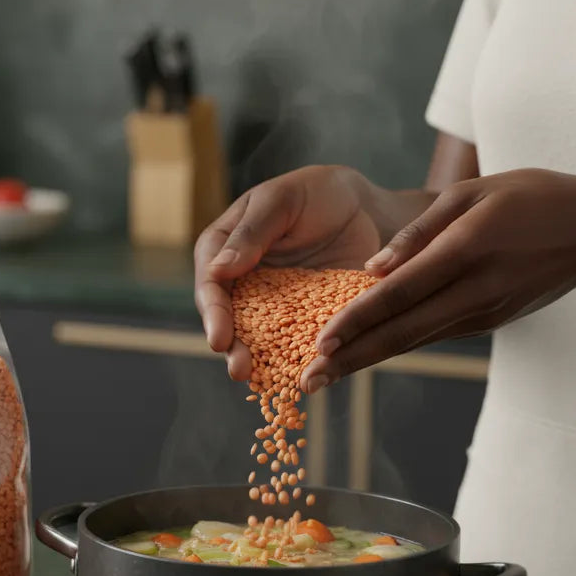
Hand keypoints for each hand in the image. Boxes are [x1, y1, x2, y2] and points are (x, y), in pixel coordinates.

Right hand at [194, 165, 382, 380]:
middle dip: (231, 347)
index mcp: (223, 248)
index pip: (210, 283)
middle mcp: (239, 283)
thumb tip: (218, 270)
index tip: (219, 337)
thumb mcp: (283, 200)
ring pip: (254, 339)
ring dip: (255, 362)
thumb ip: (252, 232)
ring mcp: (266, 307)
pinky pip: (289, 346)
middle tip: (240, 369)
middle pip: (226, 320)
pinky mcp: (296, 323)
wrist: (365, 211)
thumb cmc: (318, 193)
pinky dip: (291, 363)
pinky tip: (298, 379)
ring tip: (259, 381)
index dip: (214, 312)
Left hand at [300, 168, 575, 392]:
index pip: (401, 293)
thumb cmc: (530, 198)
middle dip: (349, 359)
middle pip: (400, 332)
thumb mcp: (473, 192)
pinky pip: (428, 336)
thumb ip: (417, 230)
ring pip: (412, 342)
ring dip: (364, 362)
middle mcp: (473, 291)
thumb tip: (371, 268)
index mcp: (467, 250)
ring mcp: (481, 314)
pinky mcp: (484, 324)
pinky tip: (358, 358)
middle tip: (307, 380)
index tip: (320, 342)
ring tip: (321, 377)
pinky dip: (390, 349)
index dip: (358, 320)